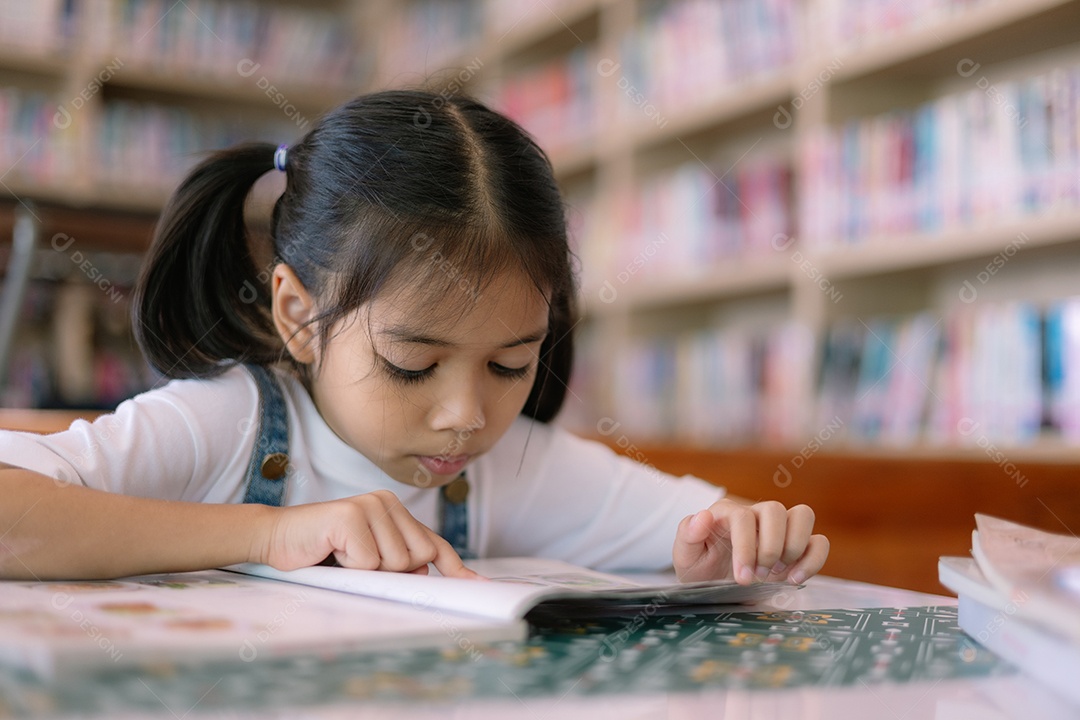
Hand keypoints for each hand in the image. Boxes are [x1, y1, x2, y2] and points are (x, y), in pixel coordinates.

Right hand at [257, 489, 480, 578]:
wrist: (276, 539)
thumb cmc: (322, 552)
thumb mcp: (367, 559)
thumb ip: (398, 563)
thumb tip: (427, 575)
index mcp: (396, 511)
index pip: (433, 544)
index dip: (456, 567)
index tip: (479, 584)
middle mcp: (387, 502)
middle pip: (418, 558)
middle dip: (391, 573)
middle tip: (356, 562)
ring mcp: (370, 506)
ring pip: (395, 563)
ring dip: (366, 571)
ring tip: (341, 555)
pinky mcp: (351, 515)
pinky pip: (368, 562)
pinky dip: (348, 567)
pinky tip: (331, 551)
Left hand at [672, 498, 827, 584]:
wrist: (712, 585)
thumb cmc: (699, 567)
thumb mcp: (684, 556)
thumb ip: (688, 535)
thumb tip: (703, 516)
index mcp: (727, 513)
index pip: (744, 517)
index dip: (746, 547)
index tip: (742, 577)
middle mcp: (756, 515)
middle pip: (775, 510)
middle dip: (769, 548)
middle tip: (756, 576)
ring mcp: (779, 529)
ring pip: (803, 515)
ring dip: (794, 548)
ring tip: (776, 573)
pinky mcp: (797, 546)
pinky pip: (819, 541)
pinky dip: (814, 559)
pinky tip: (795, 578)